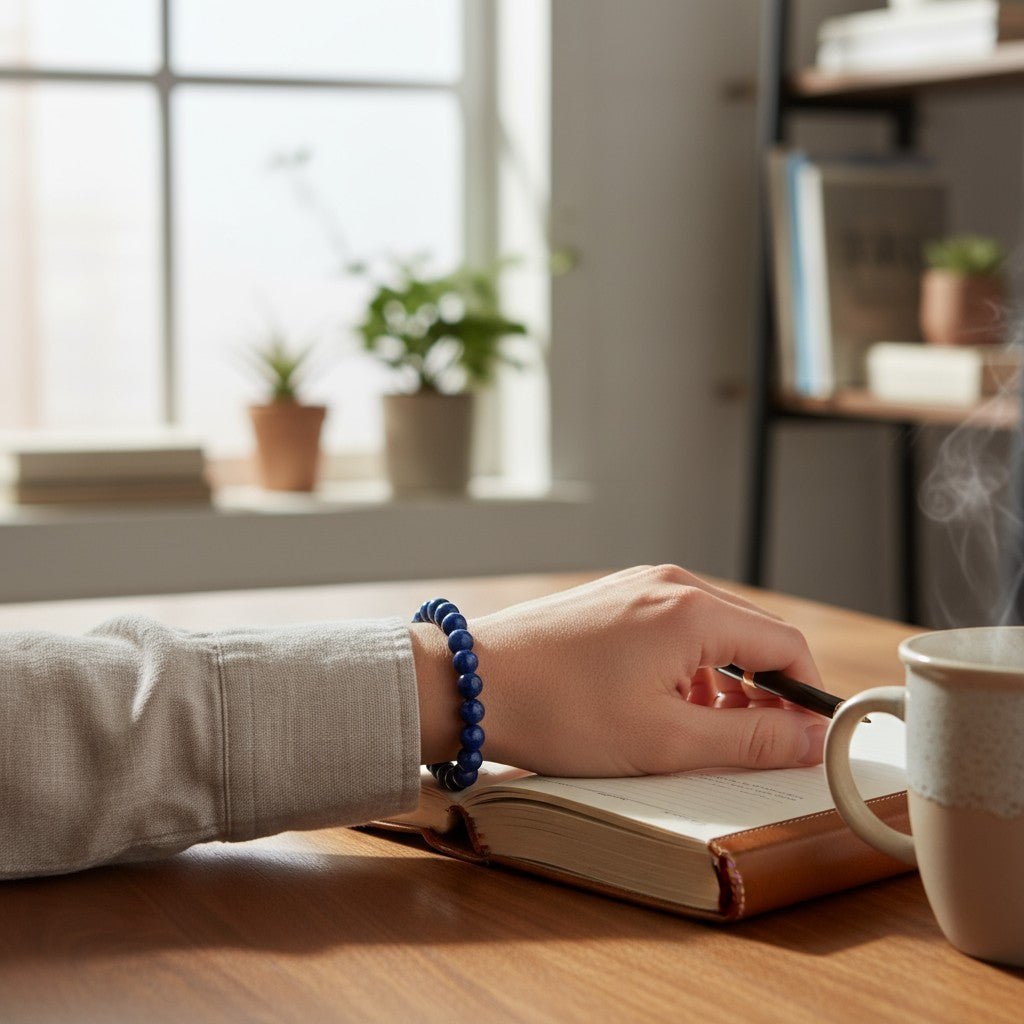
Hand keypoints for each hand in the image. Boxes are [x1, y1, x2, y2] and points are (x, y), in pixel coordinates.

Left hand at [411, 565, 826, 776]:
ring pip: (711, 633)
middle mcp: (670, 583)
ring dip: (723, 683)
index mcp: (692, 610)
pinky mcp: (612, 598)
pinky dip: (685, 668)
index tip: (804, 741)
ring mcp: (637, 586)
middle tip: (751, 746)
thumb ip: (748, 739)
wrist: (470, 684)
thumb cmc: (560, 712)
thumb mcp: (665, 740)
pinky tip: (661, 704)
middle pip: (751, 635)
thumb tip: (808, 738)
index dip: (806, 696)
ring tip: (698, 732)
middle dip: (764, 692)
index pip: (787, 644)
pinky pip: (673, 629)